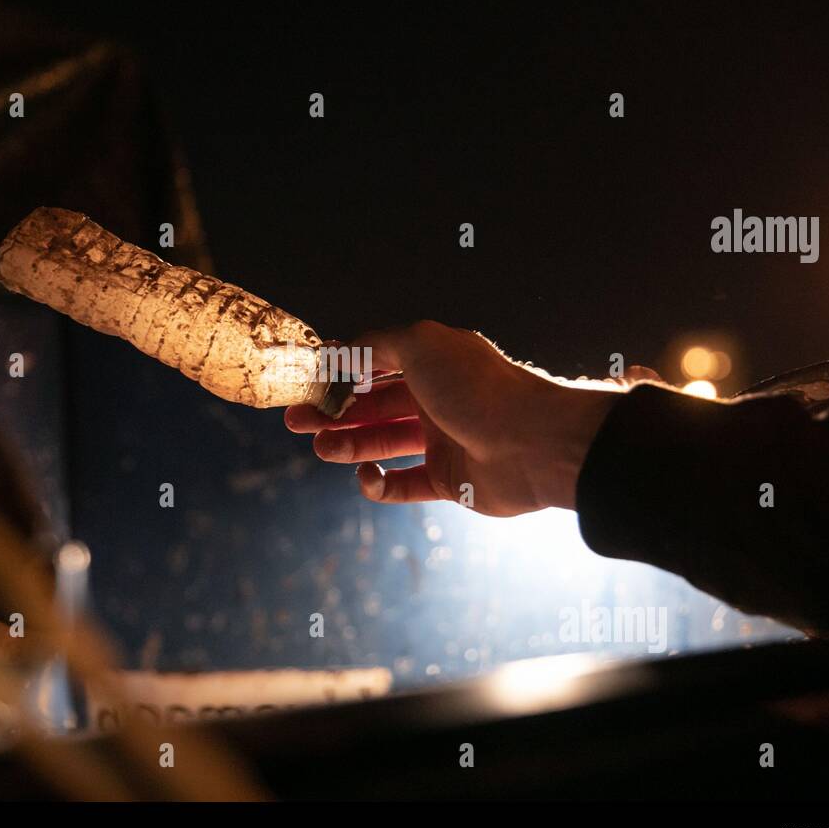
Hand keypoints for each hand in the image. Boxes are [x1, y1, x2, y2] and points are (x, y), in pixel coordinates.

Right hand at [284, 321, 623, 515]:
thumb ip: (376, 343)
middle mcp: (438, 399)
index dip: (341, 372)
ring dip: (347, 445)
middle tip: (295, 421)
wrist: (533, 444)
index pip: (376, 364)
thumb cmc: (478, 387)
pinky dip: (379, 484)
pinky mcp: (448, 481)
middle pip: (373, 405)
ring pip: (383, 443)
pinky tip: (366, 477)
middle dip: (333, 411)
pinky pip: (403, 484)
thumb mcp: (420, 344)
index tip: (306, 382)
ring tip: (320, 447)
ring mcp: (443, 441)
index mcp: (433, 362)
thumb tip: (342, 347)